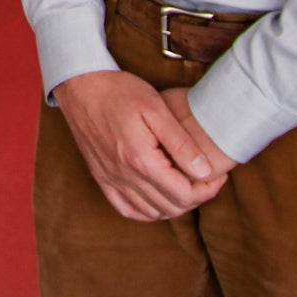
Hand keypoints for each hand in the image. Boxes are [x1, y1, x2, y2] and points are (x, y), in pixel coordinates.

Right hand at [53, 70, 227, 220]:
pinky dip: (147, 211)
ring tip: (184, 185)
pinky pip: (127, 209)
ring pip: (151, 213)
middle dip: (195, 197)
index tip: (217, 175)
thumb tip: (205, 171)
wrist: (80, 84)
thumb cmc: (118, 91)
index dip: (208, 190)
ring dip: (174, 206)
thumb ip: (181, 142)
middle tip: (205, 179)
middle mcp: (124, 176)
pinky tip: (157, 197)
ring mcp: (110, 179)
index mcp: (140, 160)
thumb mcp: (155, 108)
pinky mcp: (101, 177)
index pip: (184, 194)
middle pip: (171, 207)